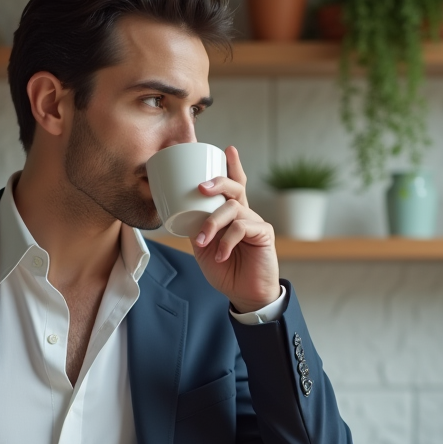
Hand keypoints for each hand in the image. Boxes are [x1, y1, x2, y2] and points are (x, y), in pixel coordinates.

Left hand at [191, 146, 280, 313]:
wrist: (244, 294)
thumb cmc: (226, 270)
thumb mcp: (204, 247)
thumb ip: (197, 228)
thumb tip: (179, 211)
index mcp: (232, 214)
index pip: (234, 184)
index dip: (232, 166)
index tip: (227, 149)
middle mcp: (245, 213)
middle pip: (234, 188)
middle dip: (218, 181)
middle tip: (201, 187)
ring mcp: (256, 222)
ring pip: (232, 208)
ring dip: (213, 223)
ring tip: (203, 241)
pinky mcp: (264, 234)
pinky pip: (242, 227)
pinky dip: (227, 241)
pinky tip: (220, 254)